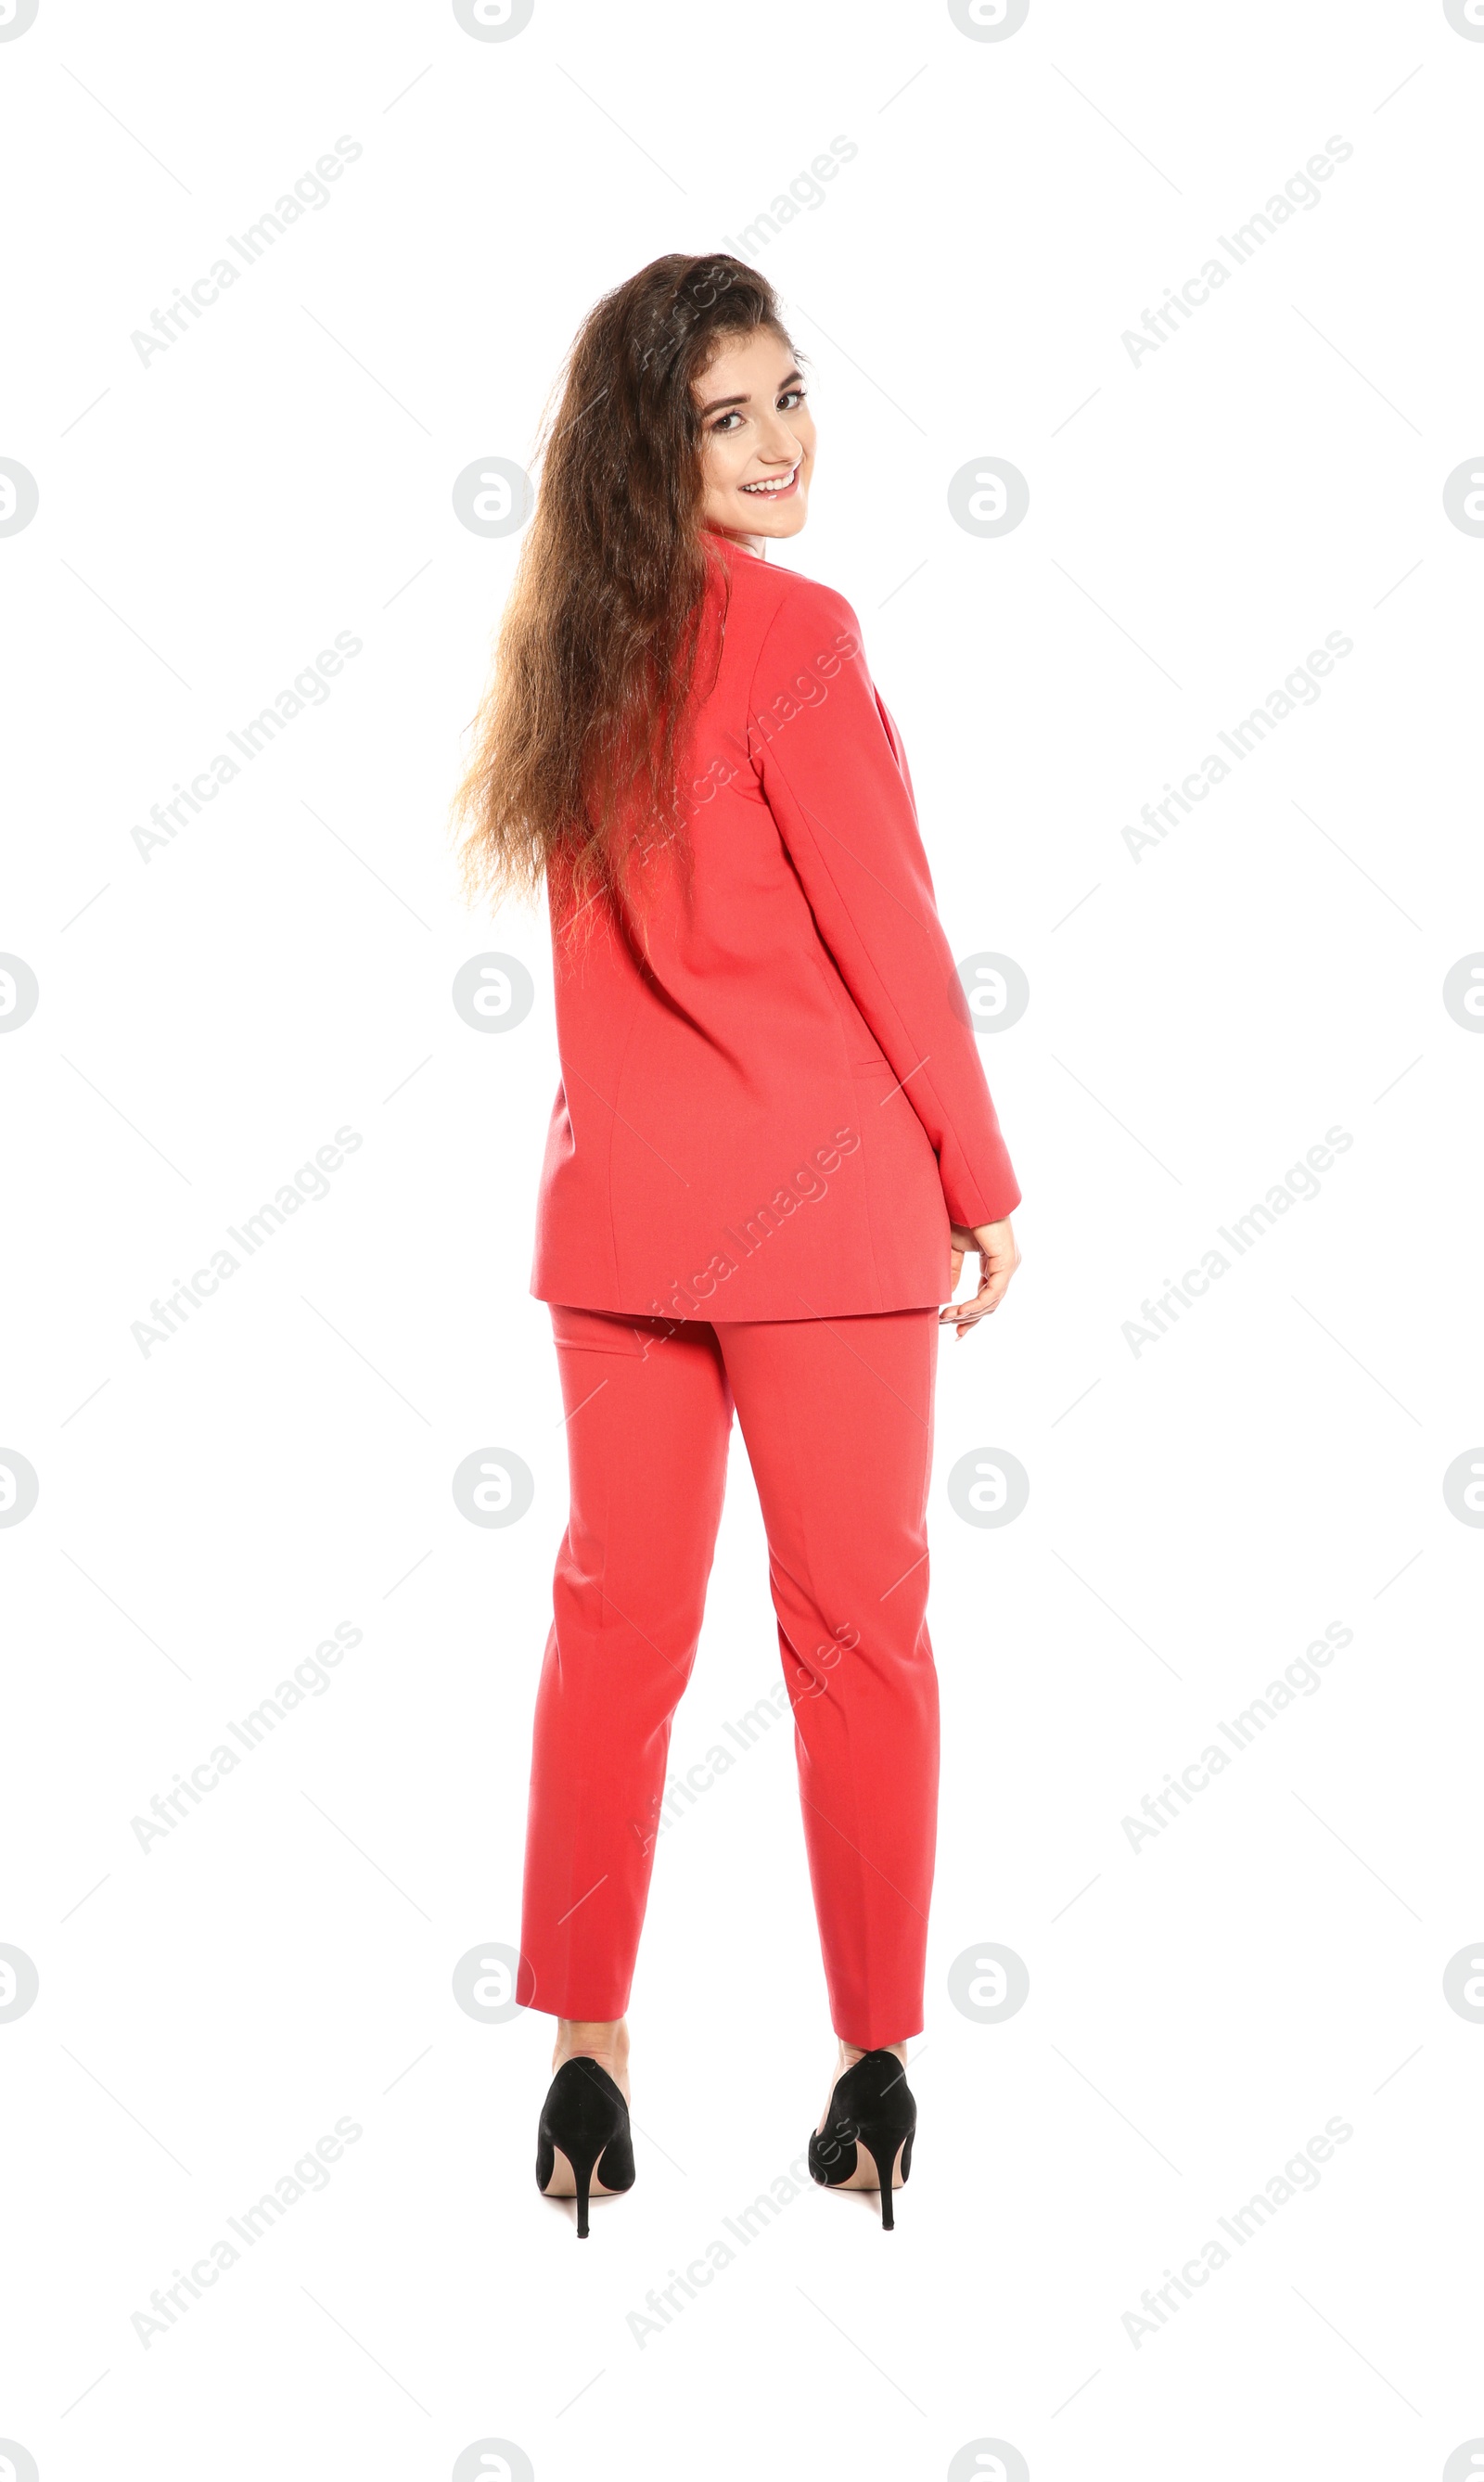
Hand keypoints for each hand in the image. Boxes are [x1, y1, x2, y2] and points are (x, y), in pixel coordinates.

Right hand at [941, 1217, 1019, 1341]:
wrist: (966, 1196)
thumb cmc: (960, 1216)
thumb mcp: (953, 1250)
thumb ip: (954, 1272)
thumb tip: (950, 1294)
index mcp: (996, 1262)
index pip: (988, 1295)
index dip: (971, 1313)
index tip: (955, 1329)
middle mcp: (1006, 1265)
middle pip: (991, 1303)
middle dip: (970, 1319)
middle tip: (950, 1329)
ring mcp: (1009, 1265)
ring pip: (992, 1302)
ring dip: (968, 1314)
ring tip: (946, 1318)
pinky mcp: (1007, 1263)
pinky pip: (992, 1293)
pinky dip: (974, 1305)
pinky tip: (957, 1311)